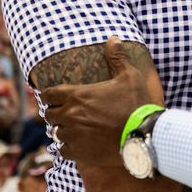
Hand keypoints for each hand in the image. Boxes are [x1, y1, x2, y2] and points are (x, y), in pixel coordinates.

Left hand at [41, 38, 154, 163]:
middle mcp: (69, 115)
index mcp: (77, 95)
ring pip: (55, 132)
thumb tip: (113, 38)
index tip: (57, 97)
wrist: (144, 135)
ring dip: (63, 130)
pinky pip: (63, 150)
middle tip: (67, 113)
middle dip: (57, 112)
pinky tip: (77, 145)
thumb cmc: (136, 104)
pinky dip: (68, 147)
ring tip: (73, 129)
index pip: (48, 94)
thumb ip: (117, 58)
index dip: (51, 95)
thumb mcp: (129, 76)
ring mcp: (73, 135)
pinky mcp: (79, 152)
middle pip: (49, 114)